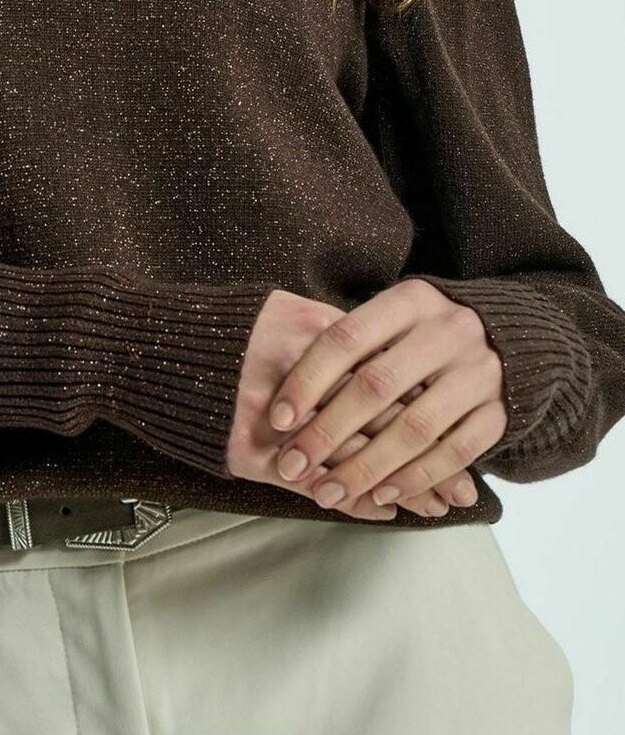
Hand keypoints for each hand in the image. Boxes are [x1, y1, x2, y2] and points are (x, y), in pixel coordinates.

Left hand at [267, 278, 506, 514]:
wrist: (520, 334)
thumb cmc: (429, 331)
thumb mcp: (397, 315)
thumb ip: (354, 342)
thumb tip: (287, 393)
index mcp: (411, 300)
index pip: (347, 338)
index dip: (308, 379)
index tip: (278, 418)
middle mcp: (448, 331)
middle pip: (377, 386)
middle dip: (328, 431)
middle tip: (292, 464)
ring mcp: (478, 373)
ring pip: (414, 427)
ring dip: (366, 467)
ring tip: (328, 492)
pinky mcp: (500, 412)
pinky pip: (454, 453)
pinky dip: (414, 478)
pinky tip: (380, 496)